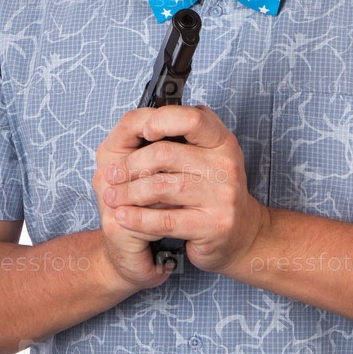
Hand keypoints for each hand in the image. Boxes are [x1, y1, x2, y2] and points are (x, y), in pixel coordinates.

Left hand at [98, 105, 266, 273]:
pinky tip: (124, 216)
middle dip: (130, 164)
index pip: (192, 119)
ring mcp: (222, 196)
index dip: (163, 120)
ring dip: (129, 192)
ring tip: (113, 196)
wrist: (241, 234)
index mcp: (221, 140)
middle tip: (111, 174)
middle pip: (165, 153)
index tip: (143, 131)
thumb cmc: (212, 190)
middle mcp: (225, 164)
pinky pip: (166, 220)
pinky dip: (138, 218)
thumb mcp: (205, 155)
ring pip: (161, 187)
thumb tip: (140, 123)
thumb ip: (181, 135)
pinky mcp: (213, 225)